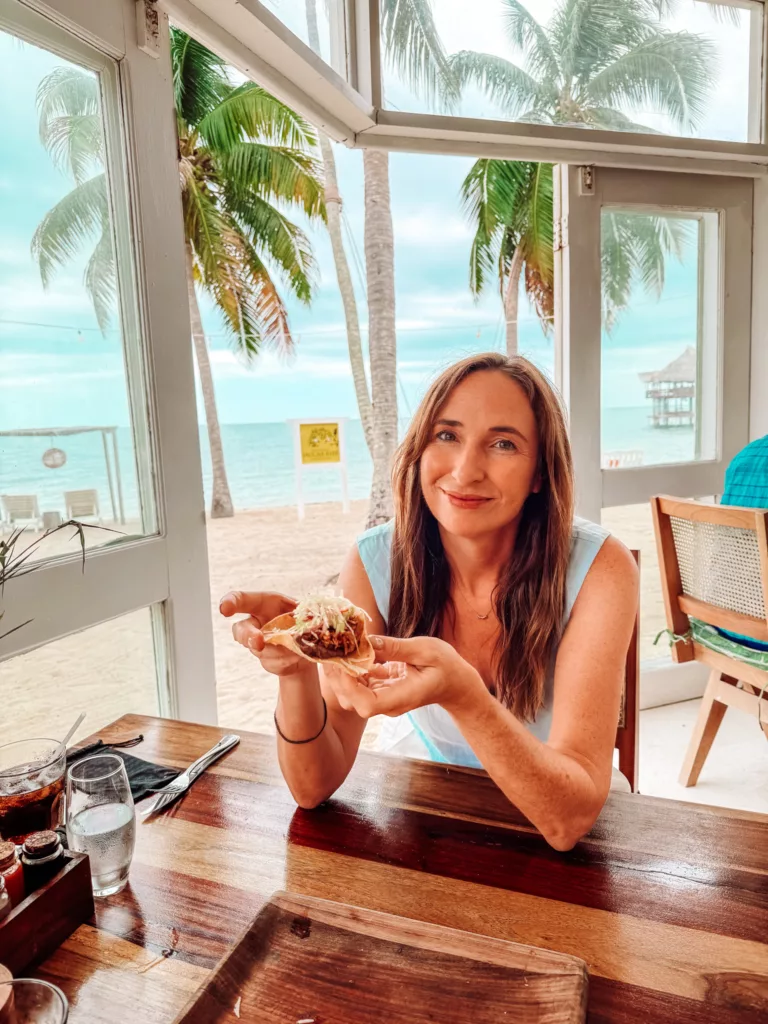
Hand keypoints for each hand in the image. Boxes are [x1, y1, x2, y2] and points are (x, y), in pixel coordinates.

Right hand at [219, 590, 309, 678]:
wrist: (307, 643)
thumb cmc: (303, 619)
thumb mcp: (307, 610)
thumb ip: (306, 613)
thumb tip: (310, 620)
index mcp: (263, 603)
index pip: (241, 600)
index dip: (230, 602)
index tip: (224, 609)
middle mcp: (255, 623)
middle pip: (240, 630)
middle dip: (247, 636)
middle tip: (258, 642)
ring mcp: (256, 643)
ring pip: (261, 651)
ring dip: (283, 650)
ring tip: (299, 646)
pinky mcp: (264, 659)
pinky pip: (273, 662)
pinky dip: (289, 660)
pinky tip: (296, 655)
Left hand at [323, 635, 485, 719]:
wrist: (455, 683)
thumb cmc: (445, 667)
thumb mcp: (425, 651)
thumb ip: (396, 648)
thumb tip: (368, 641)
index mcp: (401, 698)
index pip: (367, 704)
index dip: (349, 686)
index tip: (343, 661)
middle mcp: (388, 704)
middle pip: (352, 700)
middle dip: (337, 675)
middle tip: (331, 647)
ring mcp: (383, 699)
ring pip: (351, 692)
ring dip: (341, 670)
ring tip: (337, 644)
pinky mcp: (380, 690)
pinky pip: (359, 683)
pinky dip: (351, 667)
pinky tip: (351, 649)